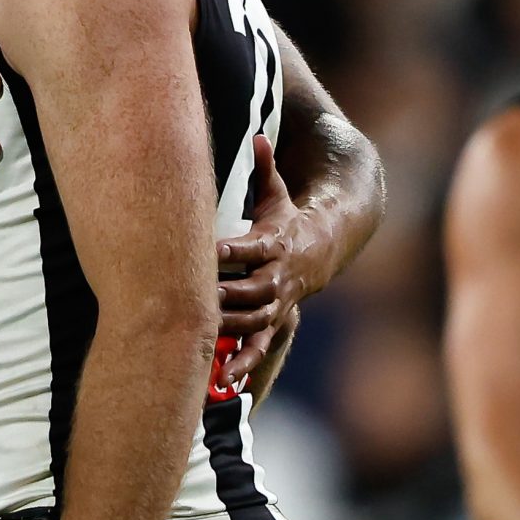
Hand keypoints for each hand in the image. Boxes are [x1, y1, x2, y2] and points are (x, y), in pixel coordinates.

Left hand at [216, 135, 319, 384]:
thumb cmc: (288, 218)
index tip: (208, 252)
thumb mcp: (277, 193)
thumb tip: (257, 135)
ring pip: (256, 321)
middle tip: (194, 300)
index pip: (251, 248)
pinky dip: (244, 363)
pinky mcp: (275, 320)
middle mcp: (278, 277)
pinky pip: (261, 346)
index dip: (230, 251)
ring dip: (231, 330)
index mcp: (275, 243)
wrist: (326, 248)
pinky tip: (225, 383)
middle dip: (226, 296)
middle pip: (252, 290)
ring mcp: (278, 302)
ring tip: (201, 338)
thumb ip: (263, 168)